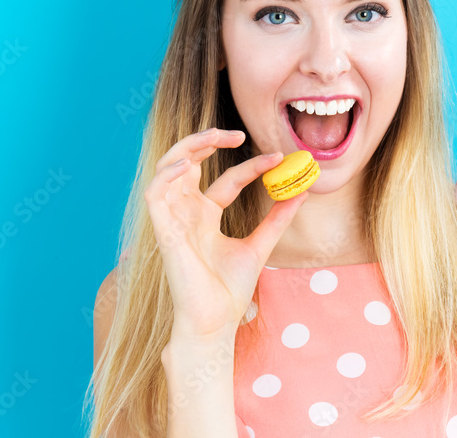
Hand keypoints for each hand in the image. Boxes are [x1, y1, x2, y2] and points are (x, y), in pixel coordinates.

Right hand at [144, 128, 305, 343]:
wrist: (215, 323)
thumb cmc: (230, 292)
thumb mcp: (260, 245)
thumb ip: (277, 218)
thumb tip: (302, 191)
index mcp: (206, 217)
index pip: (227, 179)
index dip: (251, 165)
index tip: (278, 158)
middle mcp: (187, 214)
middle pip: (188, 163)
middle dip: (208, 141)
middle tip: (237, 133)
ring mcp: (173, 221)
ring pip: (168, 170)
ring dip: (187, 147)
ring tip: (215, 137)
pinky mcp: (163, 232)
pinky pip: (155, 193)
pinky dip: (167, 174)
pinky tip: (190, 164)